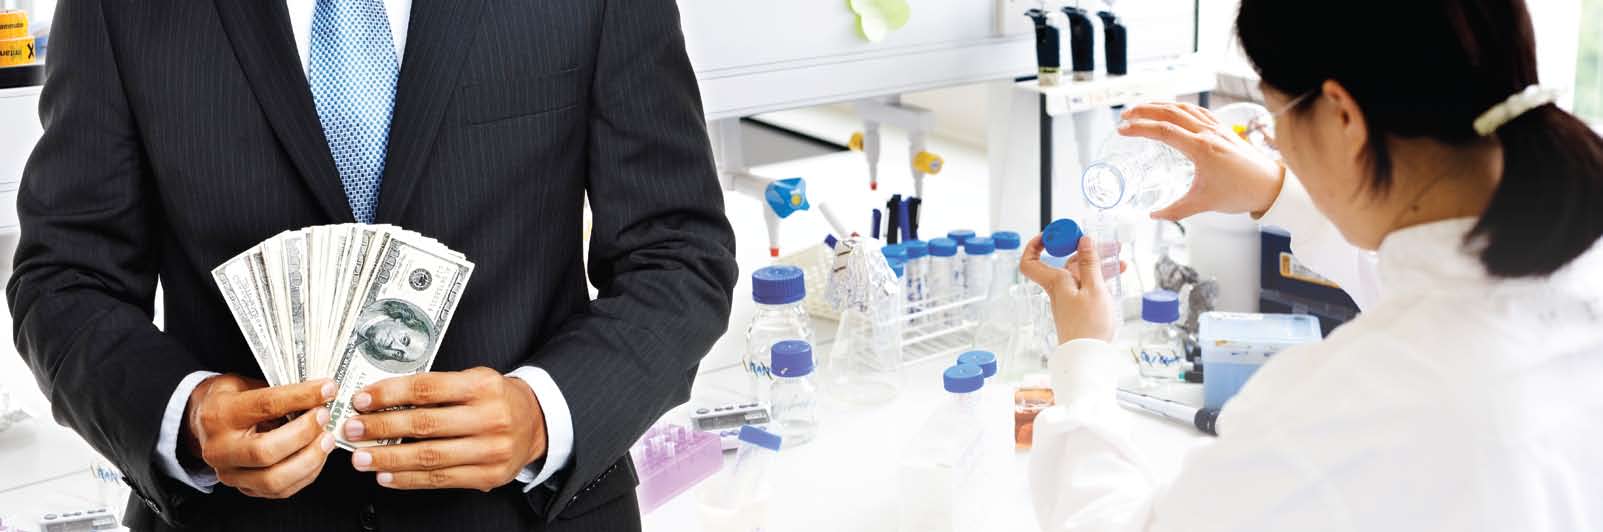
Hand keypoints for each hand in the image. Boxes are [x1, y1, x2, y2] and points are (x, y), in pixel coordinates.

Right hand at [182, 375, 335, 498]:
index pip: (266, 406)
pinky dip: (307, 474)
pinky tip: (317, 455)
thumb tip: (320, 392)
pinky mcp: (244, 489)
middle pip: (266, 451)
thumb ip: (278, 390)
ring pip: (274, 479)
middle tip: (324, 416)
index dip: (302, 396)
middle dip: (304, 433)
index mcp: (220, 415)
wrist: (205, 423)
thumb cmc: (230, 401)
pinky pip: (281, 490)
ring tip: (326, 439)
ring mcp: (230, 474)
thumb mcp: (246, 384)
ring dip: (309, 459)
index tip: (327, 389)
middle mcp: (220, 449)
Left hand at [343, 367, 545, 491]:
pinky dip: (409, 479)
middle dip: (381, 428)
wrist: (536, 422)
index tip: (362, 400)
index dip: (389, 394)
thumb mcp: (473, 379)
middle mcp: (490, 417)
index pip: (426, 389)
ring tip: (362, 457)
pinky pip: (442, 479)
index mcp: (482, 386)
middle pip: (424, 424)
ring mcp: (491, 449)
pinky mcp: (489, 475)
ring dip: (388, 459)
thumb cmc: (496, 399)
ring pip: (430, 456)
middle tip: (353, 429)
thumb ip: (436, 388)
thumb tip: (382, 399)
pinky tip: (388, 475)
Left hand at [1019, 234, 1117, 343]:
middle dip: (1082, 249)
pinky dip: (1100, 276)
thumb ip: (1090, 263)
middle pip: (1065, 262)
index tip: (1050, 235)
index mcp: (1056, 282)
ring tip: (1117, 254)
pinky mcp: (1079, 306)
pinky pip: (1087, 284)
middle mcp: (1059, 288)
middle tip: (1101, 241)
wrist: (1088, 357)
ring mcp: (1069, 298)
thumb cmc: (1088, 326)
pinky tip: (1117, 272)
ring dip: (1097, 261)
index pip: (1030, 262)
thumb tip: (1083, 240)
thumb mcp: (1094, 289)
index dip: (1034, 246)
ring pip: (1080, 272)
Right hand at [1118, 102, 1286, 219]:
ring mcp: (1216, 127)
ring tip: (1141, 108)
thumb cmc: (1240, 192)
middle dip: (1144, 110)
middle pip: (1170, 112)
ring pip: (1183, 107)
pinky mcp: (1222, 128)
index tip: (1122, 130)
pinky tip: (1172, 109)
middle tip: (1125, 115)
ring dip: (1160, 105)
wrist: (1270, 185)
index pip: (1163, 131)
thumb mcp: (1203, 203)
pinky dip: (1179, 107)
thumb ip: (1175, 210)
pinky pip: (1196, 110)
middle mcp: (1208, 132)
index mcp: (1201, 148)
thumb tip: (1153, 216)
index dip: (1140, 128)